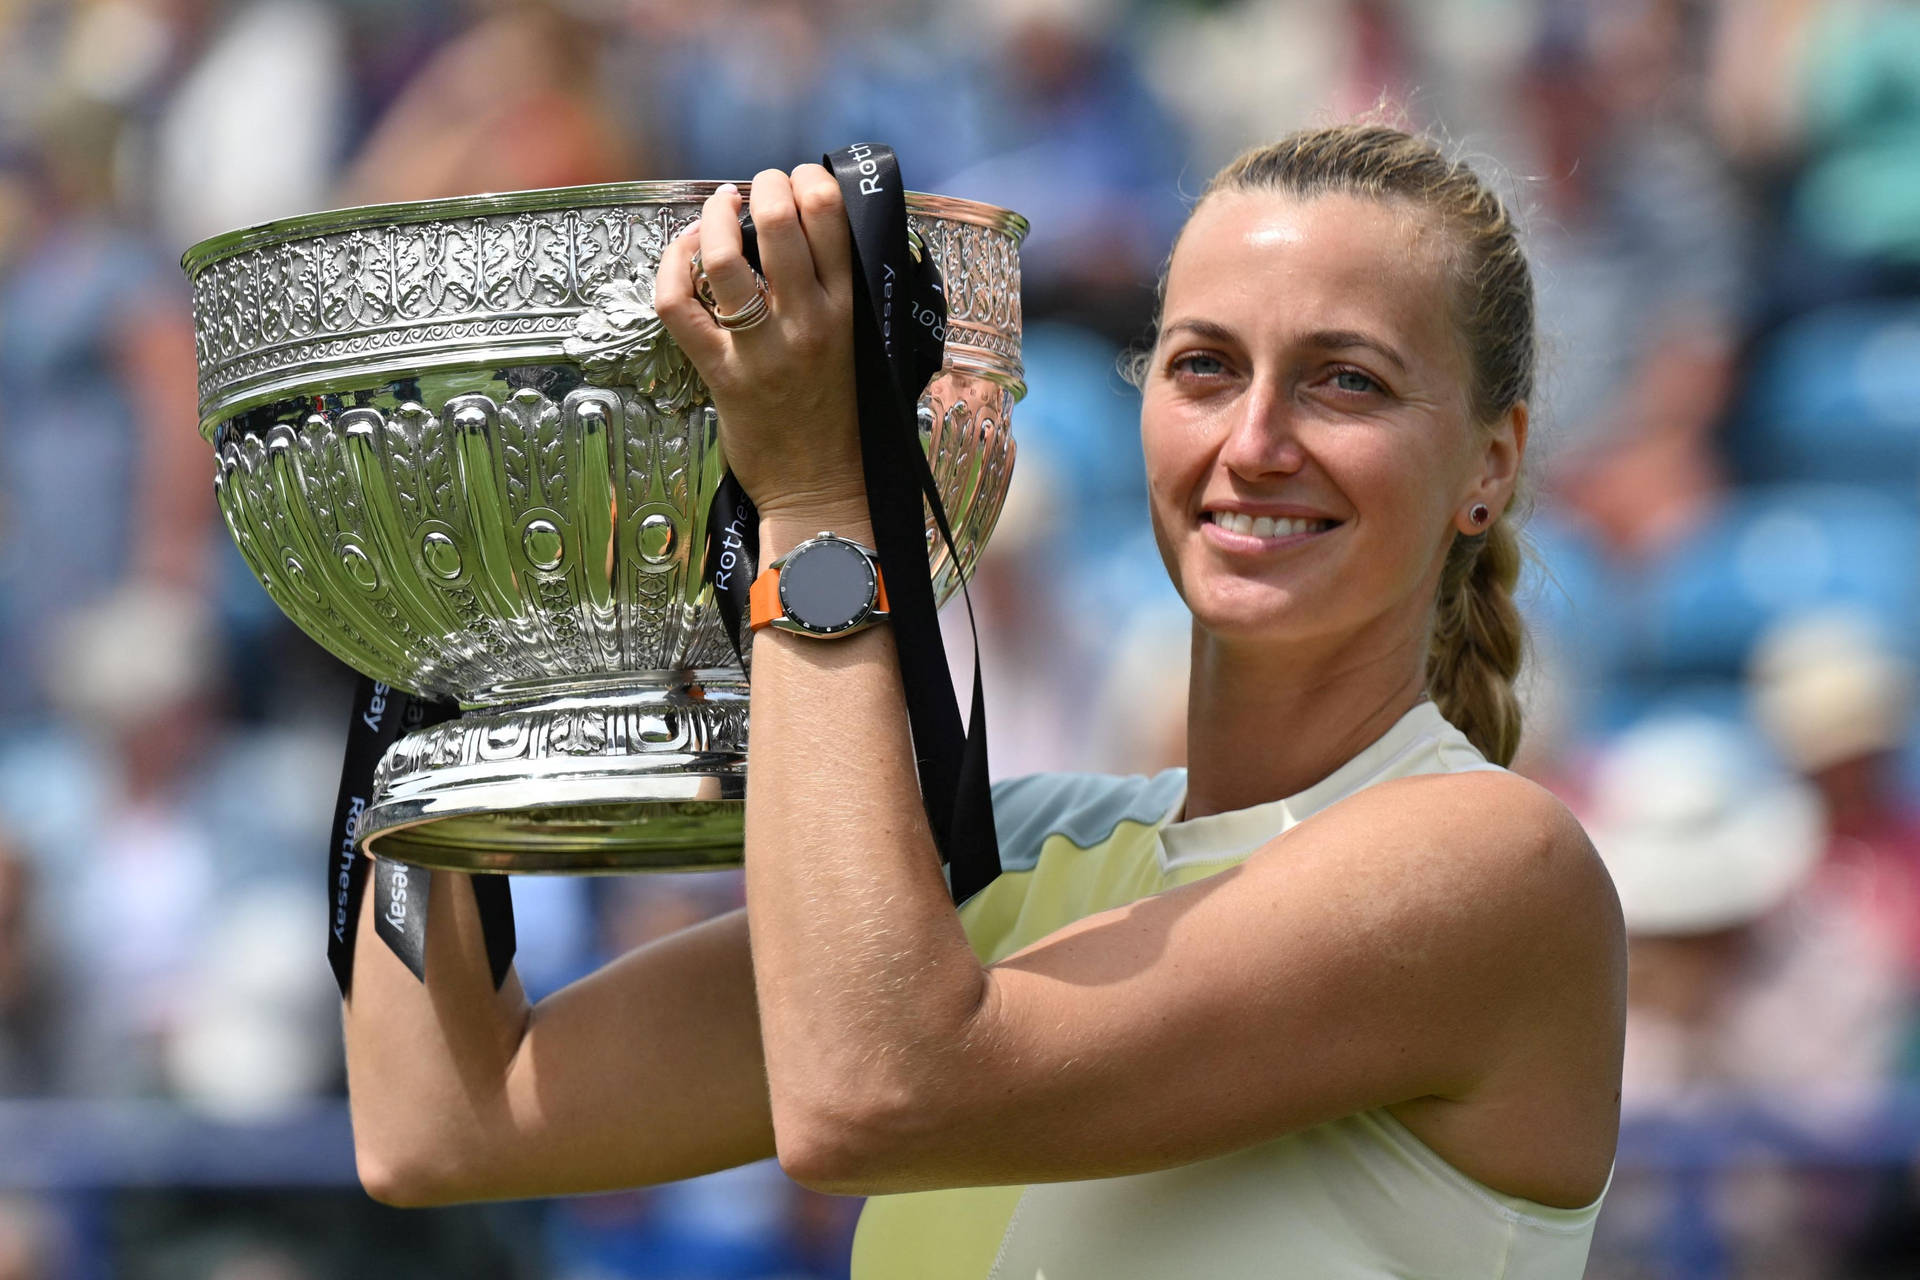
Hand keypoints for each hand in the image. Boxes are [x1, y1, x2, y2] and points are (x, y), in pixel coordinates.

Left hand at [656, 166, 865, 522]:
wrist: (824, 488)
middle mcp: (808, 322)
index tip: (799, 180)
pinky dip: (671, 267)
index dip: (808, 178)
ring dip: (714, 217)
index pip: (831, 214)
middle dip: (762, 186)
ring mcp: (762, 349)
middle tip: (755, 190)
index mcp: (850, 309)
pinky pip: (678, 306)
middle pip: (778, 221)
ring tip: (719, 209)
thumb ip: (845, 293)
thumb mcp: (863, 345)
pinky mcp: (722, 375)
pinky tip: (682, 253)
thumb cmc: (845, 416)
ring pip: (723, 258)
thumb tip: (816, 231)